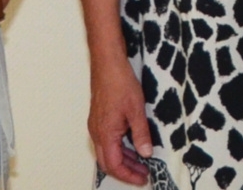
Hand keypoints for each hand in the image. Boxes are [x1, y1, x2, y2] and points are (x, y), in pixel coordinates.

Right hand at [89, 56, 153, 185]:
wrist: (107, 63)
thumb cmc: (119, 82)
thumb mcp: (137, 110)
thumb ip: (141, 134)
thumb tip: (146, 153)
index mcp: (105, 133)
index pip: (114, 165)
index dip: (128, 175)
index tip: (142, 178)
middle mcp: (97, 133)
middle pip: (108, 162)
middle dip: (126, 171)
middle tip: (144, 174)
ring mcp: (96, 126)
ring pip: (107, 152)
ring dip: (123, 159)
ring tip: (141, 162)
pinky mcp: (99, 119)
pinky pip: (106, 141)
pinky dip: (119, 148)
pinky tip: (132, 145)